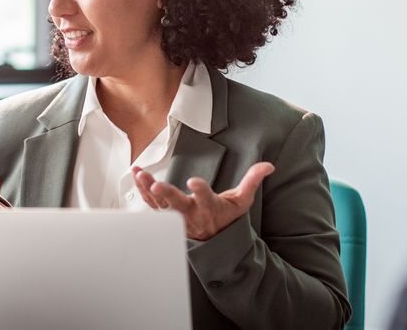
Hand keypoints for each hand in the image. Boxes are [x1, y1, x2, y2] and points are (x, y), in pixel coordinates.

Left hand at [132, 162, 274, 239]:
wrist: (213, 241)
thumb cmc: (227, 217)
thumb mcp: (242, 201)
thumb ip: (252, 181)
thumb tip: (269, 166)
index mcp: (211, 208)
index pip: (206, 199)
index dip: (200, 191)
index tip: (193, 181)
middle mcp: (192, 214)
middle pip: (178, 206)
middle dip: (167, 195)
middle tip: (157, 186)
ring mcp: (176, 217)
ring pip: (160, 205)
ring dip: (148, 190)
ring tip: (141, 175)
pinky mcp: (166, 216)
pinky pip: (151, 205)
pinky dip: (143, 191)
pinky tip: (137, 176)